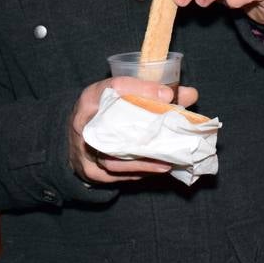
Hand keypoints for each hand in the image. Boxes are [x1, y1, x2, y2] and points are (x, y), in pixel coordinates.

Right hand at [69, 77, 201, 183]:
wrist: (73, 139)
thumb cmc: (101, 114)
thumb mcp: (119, 96)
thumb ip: (151, 94)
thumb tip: (190, 95)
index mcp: (91, 98)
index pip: (114, 87)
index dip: (141, 89)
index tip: (169, 94)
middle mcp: (83, 123)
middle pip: (112, 127)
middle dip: (144, 132)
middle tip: (172, 135)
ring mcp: (83, 150)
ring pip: (113, 159)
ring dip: (143, 162)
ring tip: (168, 162)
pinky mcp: (90, 171)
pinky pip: (115, 175)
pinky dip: (138, 172)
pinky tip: (156, 169)